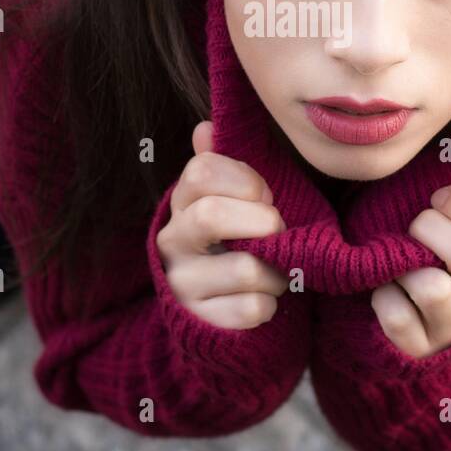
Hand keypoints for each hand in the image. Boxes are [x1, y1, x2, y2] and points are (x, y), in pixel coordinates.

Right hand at [155, 120, 290, 329]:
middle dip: (263, 223)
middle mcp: (172, 240)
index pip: (201, 171)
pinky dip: (271, 305)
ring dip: (277, 272)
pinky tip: (263, 300)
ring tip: (276, 272)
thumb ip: (224, 166)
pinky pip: (252, 309)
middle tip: (277, 234)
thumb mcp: (234, 200)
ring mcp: (181, 283)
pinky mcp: (199, 323)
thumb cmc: (240, 241)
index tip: (266, 195)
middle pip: (211, 215)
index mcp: (182, 202)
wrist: (223, 314)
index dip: (246, 180)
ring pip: (244, 269)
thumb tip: (205, 127)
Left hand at [369, 185, 450, 358]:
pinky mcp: (420, 351)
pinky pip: (399, 318)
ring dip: (404, 266)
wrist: (391, 308)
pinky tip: (382, 290)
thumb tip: (449, 139)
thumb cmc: (415, 244)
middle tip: (413, 226)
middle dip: (429, 229)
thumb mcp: (443, 217)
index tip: (438, 196)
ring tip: (396, 261)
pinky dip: (382, 298)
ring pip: (434, 289)